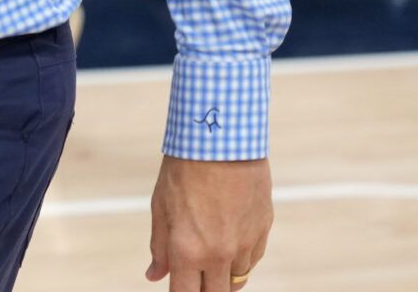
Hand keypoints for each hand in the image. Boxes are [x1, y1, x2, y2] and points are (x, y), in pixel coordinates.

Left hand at [147, 156, 272, 290]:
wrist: (221, 141)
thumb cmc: (184, 170)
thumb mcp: (161, 207)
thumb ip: (159, 247)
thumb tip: (154, 276)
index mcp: (188, 250)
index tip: (179, 290)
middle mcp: (218, 254)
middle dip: (204, 291)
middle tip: (196, 279)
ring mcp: (244, 244)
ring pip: (236, 280)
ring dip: (223, 276)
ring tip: (211, 259)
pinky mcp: (262, 230)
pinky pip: (252, 260)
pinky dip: (240, 259)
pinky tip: (230, 244)